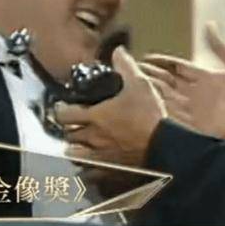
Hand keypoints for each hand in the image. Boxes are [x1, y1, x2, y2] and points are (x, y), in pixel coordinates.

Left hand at [54, 46, 164, 167]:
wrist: (164, 146)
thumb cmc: (150, 116)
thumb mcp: (140, 84)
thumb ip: (126, 66)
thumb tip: (117, 50)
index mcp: (95, 116)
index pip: (64, 114)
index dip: (60, 109)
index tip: (63, 106)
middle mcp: (92, 137)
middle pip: (67, 135)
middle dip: (67, 129)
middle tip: (71, 124)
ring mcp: (99, 156)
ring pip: (74, 155)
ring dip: (74, 149)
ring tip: (78, 144)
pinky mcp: (109, 171)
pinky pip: (88, 175)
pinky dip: (85, 171)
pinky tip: (89, 167)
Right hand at [140, 21, 224, 142]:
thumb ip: (219, 45)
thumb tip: (210, 25)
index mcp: (206, 78)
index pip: (178, 68)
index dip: (162, 63)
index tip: (146, 58)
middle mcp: (197, 94)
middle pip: (167, 83)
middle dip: (150, 76)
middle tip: (132, 69)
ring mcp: (194, 110)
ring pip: (166, 98)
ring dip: (150, 92)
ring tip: (133, 85)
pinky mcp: (194, 126)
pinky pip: (172, 116)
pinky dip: (159, 110)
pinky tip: (146, 105)